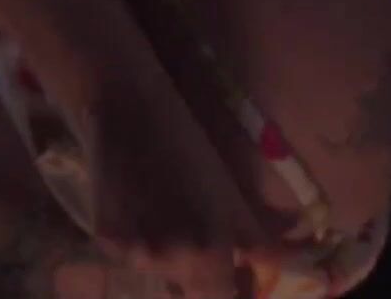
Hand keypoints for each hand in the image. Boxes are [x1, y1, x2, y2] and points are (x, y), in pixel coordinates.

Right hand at [81, 82, 269, 298]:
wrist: (129, 109)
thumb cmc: (191, 149)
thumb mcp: (234, 197)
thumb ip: (260, 244)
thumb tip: (287, 271)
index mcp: (209, 251)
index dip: (229, 289)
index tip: (234, 276)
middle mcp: (169, 259)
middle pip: (188, 289)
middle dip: (198, 273)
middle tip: (197, 236)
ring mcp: (131, 251)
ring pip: (157, 272)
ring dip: (165, 256)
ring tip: (166, 216)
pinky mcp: (104, 237)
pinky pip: (128, 256)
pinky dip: (136, 241)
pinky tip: (139, 208)